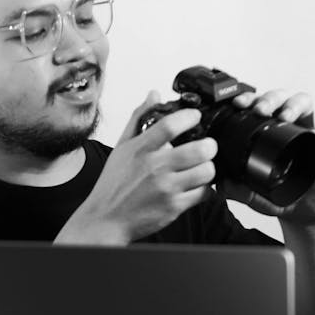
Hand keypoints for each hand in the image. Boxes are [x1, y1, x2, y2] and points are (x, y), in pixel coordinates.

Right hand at [61, 91, 218, 243]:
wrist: (105, 219)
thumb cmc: (113, 185)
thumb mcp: (121, 147)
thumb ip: (138, 119)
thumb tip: (154, 95)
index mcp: (140, 149)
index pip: (170, 125)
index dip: (189, 117)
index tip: (195, 116)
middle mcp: (154, 167)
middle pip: (199, 149)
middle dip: (209, 145)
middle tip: (206, 146)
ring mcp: (165, 188)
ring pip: (206, 171)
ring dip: (208, 168)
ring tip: (201, 167)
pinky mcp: (173, 206)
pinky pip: (203, 193)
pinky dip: (204, 189)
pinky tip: (195, 186)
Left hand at [222, 89, 314, 225]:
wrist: (302, 212)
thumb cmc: (277, 197)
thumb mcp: (253, 196)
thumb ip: (238, 191)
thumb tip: (221, 185)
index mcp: (265, 132)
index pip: (256, 105)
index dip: (248, 99)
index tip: (239, 103)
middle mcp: (286, 126)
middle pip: (279, 98)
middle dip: (269, 99)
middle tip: (260, 110)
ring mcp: (308, 131)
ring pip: (303, 101)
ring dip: (293, 103)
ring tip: (285, 116)